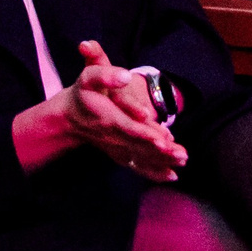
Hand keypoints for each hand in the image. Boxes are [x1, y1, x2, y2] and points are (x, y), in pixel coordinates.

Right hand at [57, 41, 186, 181]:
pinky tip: (172, 175)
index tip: (163, 140)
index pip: (130, 128)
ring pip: (142, 157)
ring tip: (183, 162)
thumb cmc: (82, 94)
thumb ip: (105, 75)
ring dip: (163, 162)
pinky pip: (138, 166)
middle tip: (183, 156)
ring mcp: (117, 148)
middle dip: (162, 152)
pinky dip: (154, 172)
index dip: (146, 134)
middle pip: (140, 146)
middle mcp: (114, 137)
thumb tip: (125, 76)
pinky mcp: (120, 153)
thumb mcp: (88, 77)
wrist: (69, 116)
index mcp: (109, 118)